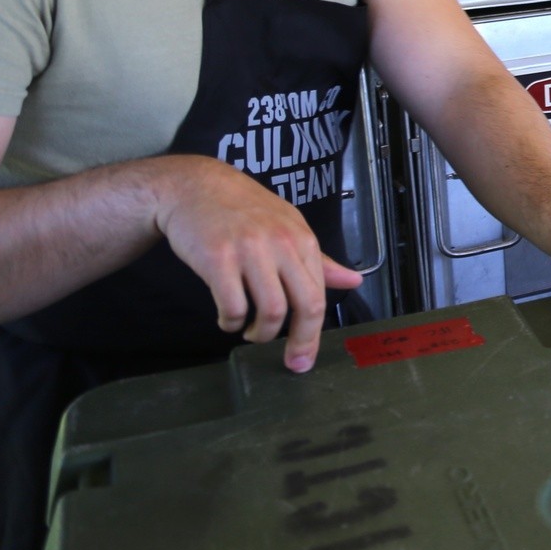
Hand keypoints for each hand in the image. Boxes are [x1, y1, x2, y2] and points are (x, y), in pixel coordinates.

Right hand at [147, 156, 363, 373]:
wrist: (196, 187)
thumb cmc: (245, 210)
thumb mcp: (289, 226)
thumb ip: (319, 261)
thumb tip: (354, 282)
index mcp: (302, 239)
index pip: (319, 294)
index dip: (315, 333)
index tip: (306, 356)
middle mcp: (281, 244)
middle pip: (305, 305)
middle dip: (301, 342)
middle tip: (291, 361)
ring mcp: (249, 251)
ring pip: (270, 311)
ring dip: (260, 333)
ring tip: (251, 332)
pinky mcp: (217, 258)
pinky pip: (232, 305)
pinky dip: (230, 322)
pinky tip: (227, 318)